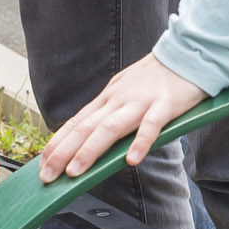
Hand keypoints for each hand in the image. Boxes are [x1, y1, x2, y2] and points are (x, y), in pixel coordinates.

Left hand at [39, 54, 204, 179]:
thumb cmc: (154, 78)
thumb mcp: (123, 92)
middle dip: (63, 153)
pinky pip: (151, 125)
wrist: (186, 53)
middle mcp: (118, 100)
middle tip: (47, 176)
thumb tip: (89, 136)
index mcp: (108, 98)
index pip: (76, 123)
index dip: (57, 143)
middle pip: (85, 128)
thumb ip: (108, 113)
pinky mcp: (165, 104)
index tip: (42, 163)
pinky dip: (140, 142)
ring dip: (90, 150)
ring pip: (110, 128)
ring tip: (75, 172)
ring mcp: (141, 101)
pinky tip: (132, 160)